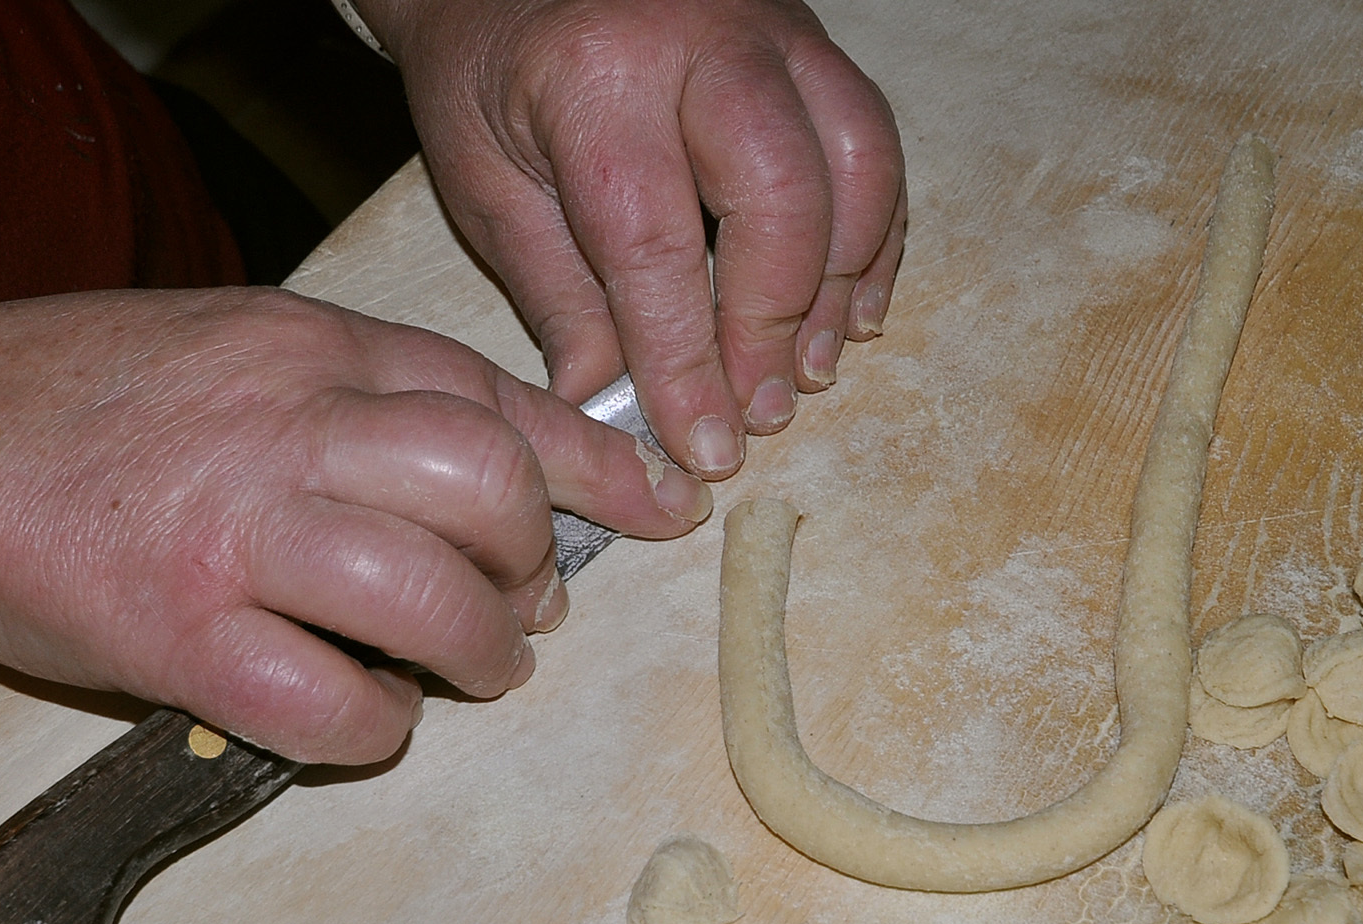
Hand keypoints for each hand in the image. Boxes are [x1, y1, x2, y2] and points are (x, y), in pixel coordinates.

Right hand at [0, 287, 712, 813]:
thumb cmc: (79, 410)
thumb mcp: (235, 349)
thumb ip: (359, 392)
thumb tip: (503, 462)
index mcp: (309, 348)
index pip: (499, 399)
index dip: (601, 466)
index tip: (664, 506)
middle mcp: (284, 425)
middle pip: (492, 487)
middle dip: (539, 561)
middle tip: (524, 603)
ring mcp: (232, 531)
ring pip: (431, 596)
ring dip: (480, 651)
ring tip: (473, 666)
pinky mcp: (176, 635)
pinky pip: (333, 705)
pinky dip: (375, 729)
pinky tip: (362, 718)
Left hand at [359, 0, 905, 478]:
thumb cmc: (489, 73)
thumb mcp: (487, 183)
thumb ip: (558, 298)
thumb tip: (610, 411)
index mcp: (595, 74)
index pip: (655, 242)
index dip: (686, 358)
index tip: (703, 443)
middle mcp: (701, 37)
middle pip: (782, 194)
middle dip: (778, 322)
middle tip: (762, 409)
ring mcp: (774, 31)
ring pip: (858, 162)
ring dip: (842, 282)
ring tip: (811, 369)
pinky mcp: (813, 45)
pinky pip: (875, 144)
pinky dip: (872, 238)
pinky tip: (845, 309)